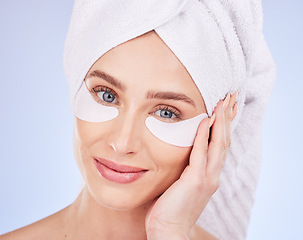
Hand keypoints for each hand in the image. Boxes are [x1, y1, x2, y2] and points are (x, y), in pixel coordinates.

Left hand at [145, 91, 237, 238]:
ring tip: (222, 103)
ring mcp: (206, 178)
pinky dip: (204, 135)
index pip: (220, 145)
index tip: (224, 108)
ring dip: (220, 122)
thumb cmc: (171, 207)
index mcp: (209, 175)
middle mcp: (213, 174)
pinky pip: (201, 153)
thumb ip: (186, 166)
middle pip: (224, 141)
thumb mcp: (181, 183)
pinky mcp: (195, 181)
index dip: (223, 126)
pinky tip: (205, 120)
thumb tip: (180, 151)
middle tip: (228, 99)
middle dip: (227, 118)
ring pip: (218, 144)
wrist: (169, 229)